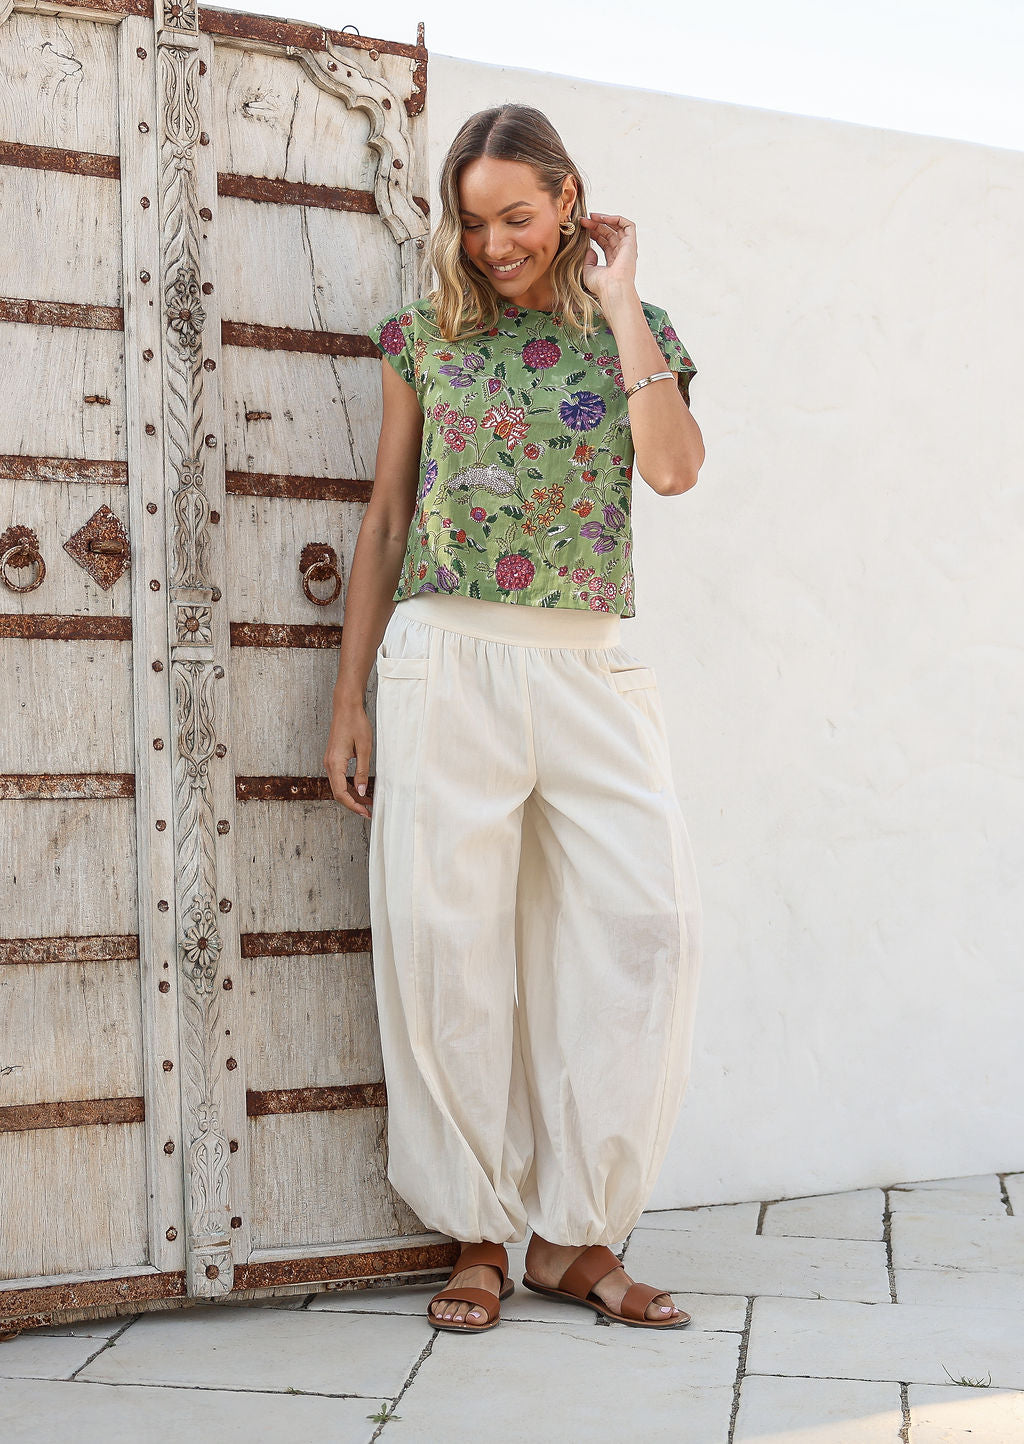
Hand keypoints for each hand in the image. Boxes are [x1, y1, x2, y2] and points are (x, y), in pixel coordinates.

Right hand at [324, 702, 373, 818]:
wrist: (346, 707)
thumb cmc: (356, 724)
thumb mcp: (364, 749)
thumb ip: (362, 772)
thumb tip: (362, 791)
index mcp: (335, 763)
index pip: (341, 793)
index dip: (353, 805)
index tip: (366, 812)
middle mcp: (329, 764)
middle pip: (338, 792)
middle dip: (353, 804)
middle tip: (369, 812)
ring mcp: (330, 761)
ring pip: (339, 786)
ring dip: (352, 796)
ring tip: (368, 803)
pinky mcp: (333, 758)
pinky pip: (339, 778)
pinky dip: (349, 786)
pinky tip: (361, 789)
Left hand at [579, 212, 638, 304]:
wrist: (612, 288)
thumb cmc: (601, 285)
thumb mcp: (589, 271)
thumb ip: (588, 260)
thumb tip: (589, 250)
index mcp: (613, 261)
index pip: (604, 241)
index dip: (593, 233)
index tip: (582, 228)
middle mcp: (621, 254)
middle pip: (609, 233)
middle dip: (596, 225)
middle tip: (583, 220)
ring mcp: (627, 248)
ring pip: (617, 228)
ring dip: (604, 220)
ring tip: (591, 217)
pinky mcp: (632, 243)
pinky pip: (628, 225)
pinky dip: (616, 219)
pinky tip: (602, 218)